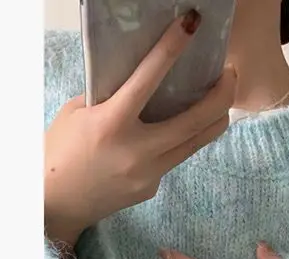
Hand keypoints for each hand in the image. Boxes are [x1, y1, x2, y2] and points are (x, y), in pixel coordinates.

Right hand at [44, 10, 235, 246]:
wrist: (56, 202)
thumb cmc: (60, 150)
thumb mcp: (78, 113)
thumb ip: (110, 96)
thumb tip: (141, 81)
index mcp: (111, 124)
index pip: (147, 80)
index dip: (171, 49)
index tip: (190, 25)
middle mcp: (136, 151)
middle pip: (194, 122)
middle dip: (221, 96)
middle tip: (232, 74)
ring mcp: (148, 173)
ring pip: (194, 144)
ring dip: (214, 120)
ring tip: (223, 100)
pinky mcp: (152, 187)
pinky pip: (174, 158)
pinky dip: (181, 141)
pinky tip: (177, 130)